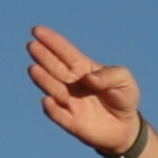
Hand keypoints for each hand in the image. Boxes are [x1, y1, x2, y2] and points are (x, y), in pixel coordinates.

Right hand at [25, 24, 146, 154]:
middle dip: (43, 57)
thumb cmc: (123, 97)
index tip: (37, 31)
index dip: (52, 41)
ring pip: (53, 89)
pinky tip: (46, 100)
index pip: (65, 52)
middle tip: (32, 46)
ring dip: (43, 80)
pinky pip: (59, 115)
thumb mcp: (124, 79)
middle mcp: (71, 83)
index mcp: (82, 68)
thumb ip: (108, 76)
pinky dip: (52, 109)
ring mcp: (69, 102)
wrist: (125, 126)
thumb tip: (88, 79)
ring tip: (34, 69)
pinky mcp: (71, 122)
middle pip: (54, 68)